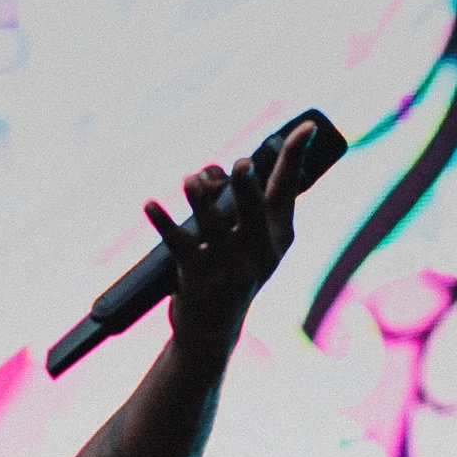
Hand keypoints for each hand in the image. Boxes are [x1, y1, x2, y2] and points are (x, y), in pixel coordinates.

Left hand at [142, 120, 314, 362]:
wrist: (212, 330)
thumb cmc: (228, 271)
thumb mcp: (245, 240)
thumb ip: (233, 202)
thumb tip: (206, 175)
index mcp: (277, 237)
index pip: (288, 190)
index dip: (295, 156)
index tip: (306, 126)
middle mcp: (259, 252)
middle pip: (255, 211)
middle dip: (246, 187)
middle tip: (241, 165)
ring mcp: (229, 269)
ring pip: (213, 225)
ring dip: (200, 199)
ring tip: (190, 179)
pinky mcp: (199, 280)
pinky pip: (179, 245)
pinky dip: (163, 222)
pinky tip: (150, 204)